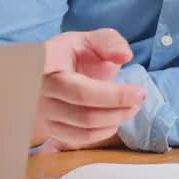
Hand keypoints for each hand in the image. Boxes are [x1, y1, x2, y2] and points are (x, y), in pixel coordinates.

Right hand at [32, 29, 145, 151]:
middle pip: (84, 108)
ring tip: (131, 107)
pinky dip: (103, 132)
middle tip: (140, 97)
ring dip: (115, 119)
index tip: (138, 91)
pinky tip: (115, 119)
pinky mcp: (49, 128)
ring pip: (84, 125)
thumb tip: (124, 56)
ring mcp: (42, 112)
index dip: (111, 95)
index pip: (79, 87)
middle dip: (119, 105)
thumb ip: (109, 42)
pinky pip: (79, 138)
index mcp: (46, 62)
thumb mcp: (90, 40)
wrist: (54, 72)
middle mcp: (38, 89)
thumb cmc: (74, 55)